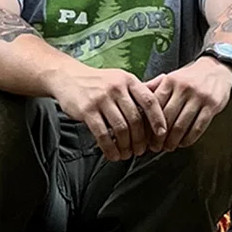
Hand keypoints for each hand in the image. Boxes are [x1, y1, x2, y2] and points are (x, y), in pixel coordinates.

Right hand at [50, 64, 167, 161]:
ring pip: (121, 128)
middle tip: (142, 150)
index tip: (163, 134)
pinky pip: (102, 133)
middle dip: (141, 139)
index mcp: (129, 81)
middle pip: (136, 118)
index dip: (158, 119)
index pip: (150, 101)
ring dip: (126, 145)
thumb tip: (164, 85)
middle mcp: (117, 88)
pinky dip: (110, 147)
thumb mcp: (121, 78)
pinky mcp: (87, 110)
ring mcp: (101, 99)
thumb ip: (140, 88)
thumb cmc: (99, 81)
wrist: (67, 76)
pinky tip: (112, 155)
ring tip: (127, 154)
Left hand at [146, 58, 231, 150]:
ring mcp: (199, 97)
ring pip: (182, 125)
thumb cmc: (190, 77)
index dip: (148, 125)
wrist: (217, 68)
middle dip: (159, 137)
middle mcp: (184, 88)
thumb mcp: (171, 78)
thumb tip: (134, 102)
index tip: (145, 137)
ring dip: (173, 141)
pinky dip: (189, 139)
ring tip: (169, 147)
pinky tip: (184, 142)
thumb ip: (154, 89)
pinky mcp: (212, 105)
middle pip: (167, 119)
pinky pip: (198, 127)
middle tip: (156, 147)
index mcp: (170, 81)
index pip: (155, 107)